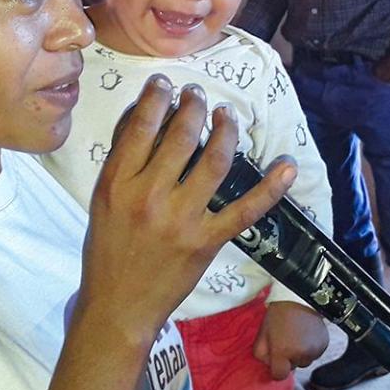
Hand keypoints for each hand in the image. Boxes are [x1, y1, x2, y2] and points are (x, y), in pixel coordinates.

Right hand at [79, 76, 298, 342]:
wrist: (119, 306)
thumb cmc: (107, 250)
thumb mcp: (102, 200)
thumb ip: (123, 162)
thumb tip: (148, 118)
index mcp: (118, 184)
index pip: (141, 127)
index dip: (157, 97)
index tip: (166, 82)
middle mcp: (150, 196)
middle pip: (181, 136)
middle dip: (194, 105)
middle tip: (198, 93)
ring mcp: (182, 219)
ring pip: (214, 161)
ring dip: (226, 130)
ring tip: (227, 113)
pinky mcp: (207, 241)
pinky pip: (245, 209)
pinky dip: (271, 188)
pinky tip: (287, 166)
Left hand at [253, 302, 329, 380]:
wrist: (299, 296)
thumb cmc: (278, 314)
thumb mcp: (262, 333)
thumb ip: (261, 355)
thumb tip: (268, 366)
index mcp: (283, 352)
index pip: (279, 376)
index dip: (276, 369)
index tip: (276, 359)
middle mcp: (301, 355)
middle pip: (294, 367)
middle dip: (289, 358)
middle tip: (286, 340)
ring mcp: (315, 350)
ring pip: (306, 360)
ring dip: (300, 353)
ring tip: (296, 336)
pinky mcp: (324, 344)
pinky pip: (316, 353)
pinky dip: (310, 347)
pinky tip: (306, 334)